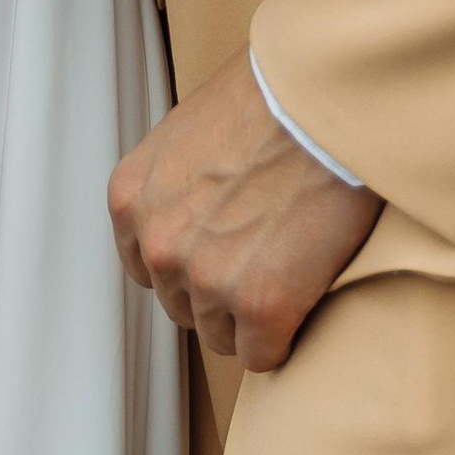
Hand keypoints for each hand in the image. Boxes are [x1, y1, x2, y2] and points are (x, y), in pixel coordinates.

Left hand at [107, 47, 381, 369]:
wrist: (323, 101)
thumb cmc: (267, 99)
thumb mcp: (188, 132)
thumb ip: (174, 184)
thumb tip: (188, 215)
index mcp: (132, 200)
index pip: (146, 267)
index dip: (189, 262)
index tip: (219, 251)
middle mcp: (160, 245)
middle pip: (183, 304)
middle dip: (219, 290)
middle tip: (261, 257)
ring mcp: (208, 280)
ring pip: (222, 335)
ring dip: (251, 315)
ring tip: (286, 268)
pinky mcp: (262, 308)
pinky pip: (263, 354)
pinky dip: (284, 335)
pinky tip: (303, 297)